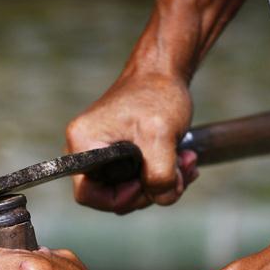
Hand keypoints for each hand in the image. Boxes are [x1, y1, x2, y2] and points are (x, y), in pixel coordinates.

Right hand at [66, 72, 197, 213]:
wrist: (165, 71)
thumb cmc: (157, 94)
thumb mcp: (160, 136)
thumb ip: (159, 175)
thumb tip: (162, 198)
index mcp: (83, 144)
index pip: (88, 195)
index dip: (119, 199)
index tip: (146, 185)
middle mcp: (87, 152)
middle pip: (112, 196)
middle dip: (150, 190)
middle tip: (179, 173)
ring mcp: (103, 155)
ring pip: (130, 190)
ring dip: (163, 183)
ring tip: (185, 161)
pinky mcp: (120, 156)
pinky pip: (138, 180)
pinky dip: (163, 176)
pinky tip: (182, 161)